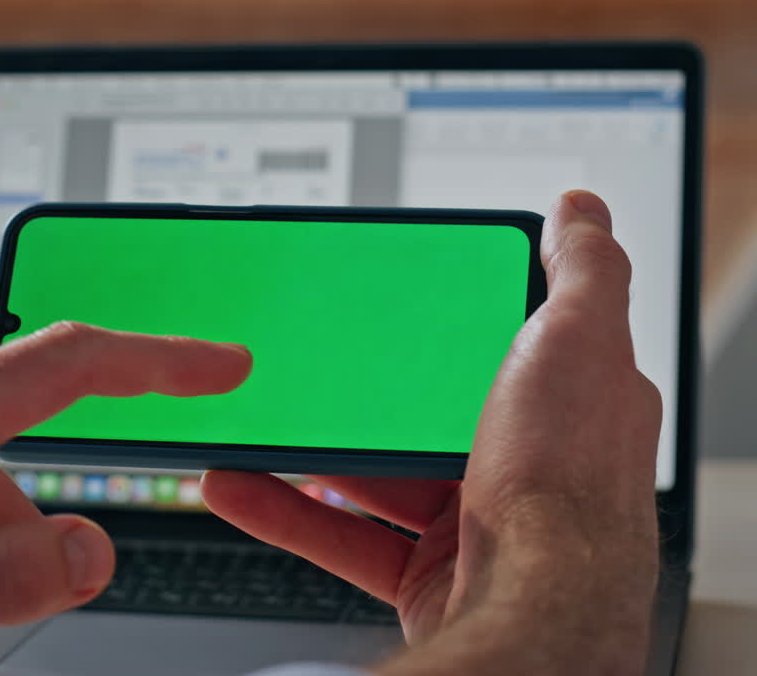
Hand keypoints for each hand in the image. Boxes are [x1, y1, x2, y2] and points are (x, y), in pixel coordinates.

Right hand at [202, 191, 660, 673]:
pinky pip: (344, 536)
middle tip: (309, 360)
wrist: (536, 616)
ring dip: (311, 451)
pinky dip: (288, 511)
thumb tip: (579, 207)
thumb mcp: (578, 338)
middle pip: (429, 410)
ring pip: (376, 476)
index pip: (506, 341)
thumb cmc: (566, 482)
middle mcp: (528, 462)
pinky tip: (239, 483)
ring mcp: (476, 520)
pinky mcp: (430, 573)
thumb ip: (584, 267)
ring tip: (259, 419)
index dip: (450, 317)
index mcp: (568, 402)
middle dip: (362, 390)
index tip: (394, 300)